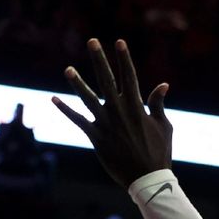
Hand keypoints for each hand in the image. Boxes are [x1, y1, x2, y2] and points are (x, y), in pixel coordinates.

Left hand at [52, 38, 172, 187]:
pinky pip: (78, 121)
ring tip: (67, 69)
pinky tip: (54, 99)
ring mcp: (106, 124)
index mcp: (137, 107)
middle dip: (100, 60)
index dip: (124, 58)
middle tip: (92, 42)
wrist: (148, 177)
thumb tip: (163, 84)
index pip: (130, 77)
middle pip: (107, 80)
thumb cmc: (159, 151)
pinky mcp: (96, 137)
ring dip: (77, 84)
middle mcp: (119, 111)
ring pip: (88, 99)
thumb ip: (158, 104)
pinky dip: (66, 110)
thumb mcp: (164, 125)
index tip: (119, 42)